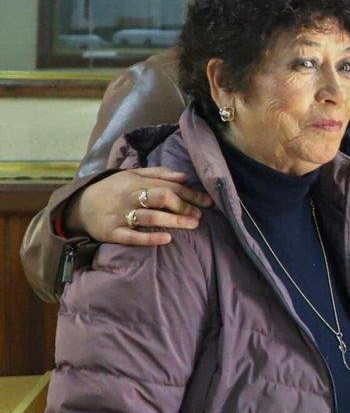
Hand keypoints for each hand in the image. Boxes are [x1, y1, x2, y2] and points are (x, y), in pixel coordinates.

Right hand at [63, 167, 211, 247]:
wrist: (79, 205)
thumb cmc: (113, 190)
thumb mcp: (132, 175)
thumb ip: (158, 174)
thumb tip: (184, 176)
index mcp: (136, 182)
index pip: (169, 186)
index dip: (191, 194)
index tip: (208, 201)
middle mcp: (129, 197)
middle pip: (161, 198)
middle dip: (184, 206)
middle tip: (199, 216)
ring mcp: (120, 215)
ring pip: (150, 217)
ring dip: (174, 221)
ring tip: (192, 225)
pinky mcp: (112, 233)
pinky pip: (132, 236)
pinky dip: (149, 238)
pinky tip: (167, 239)